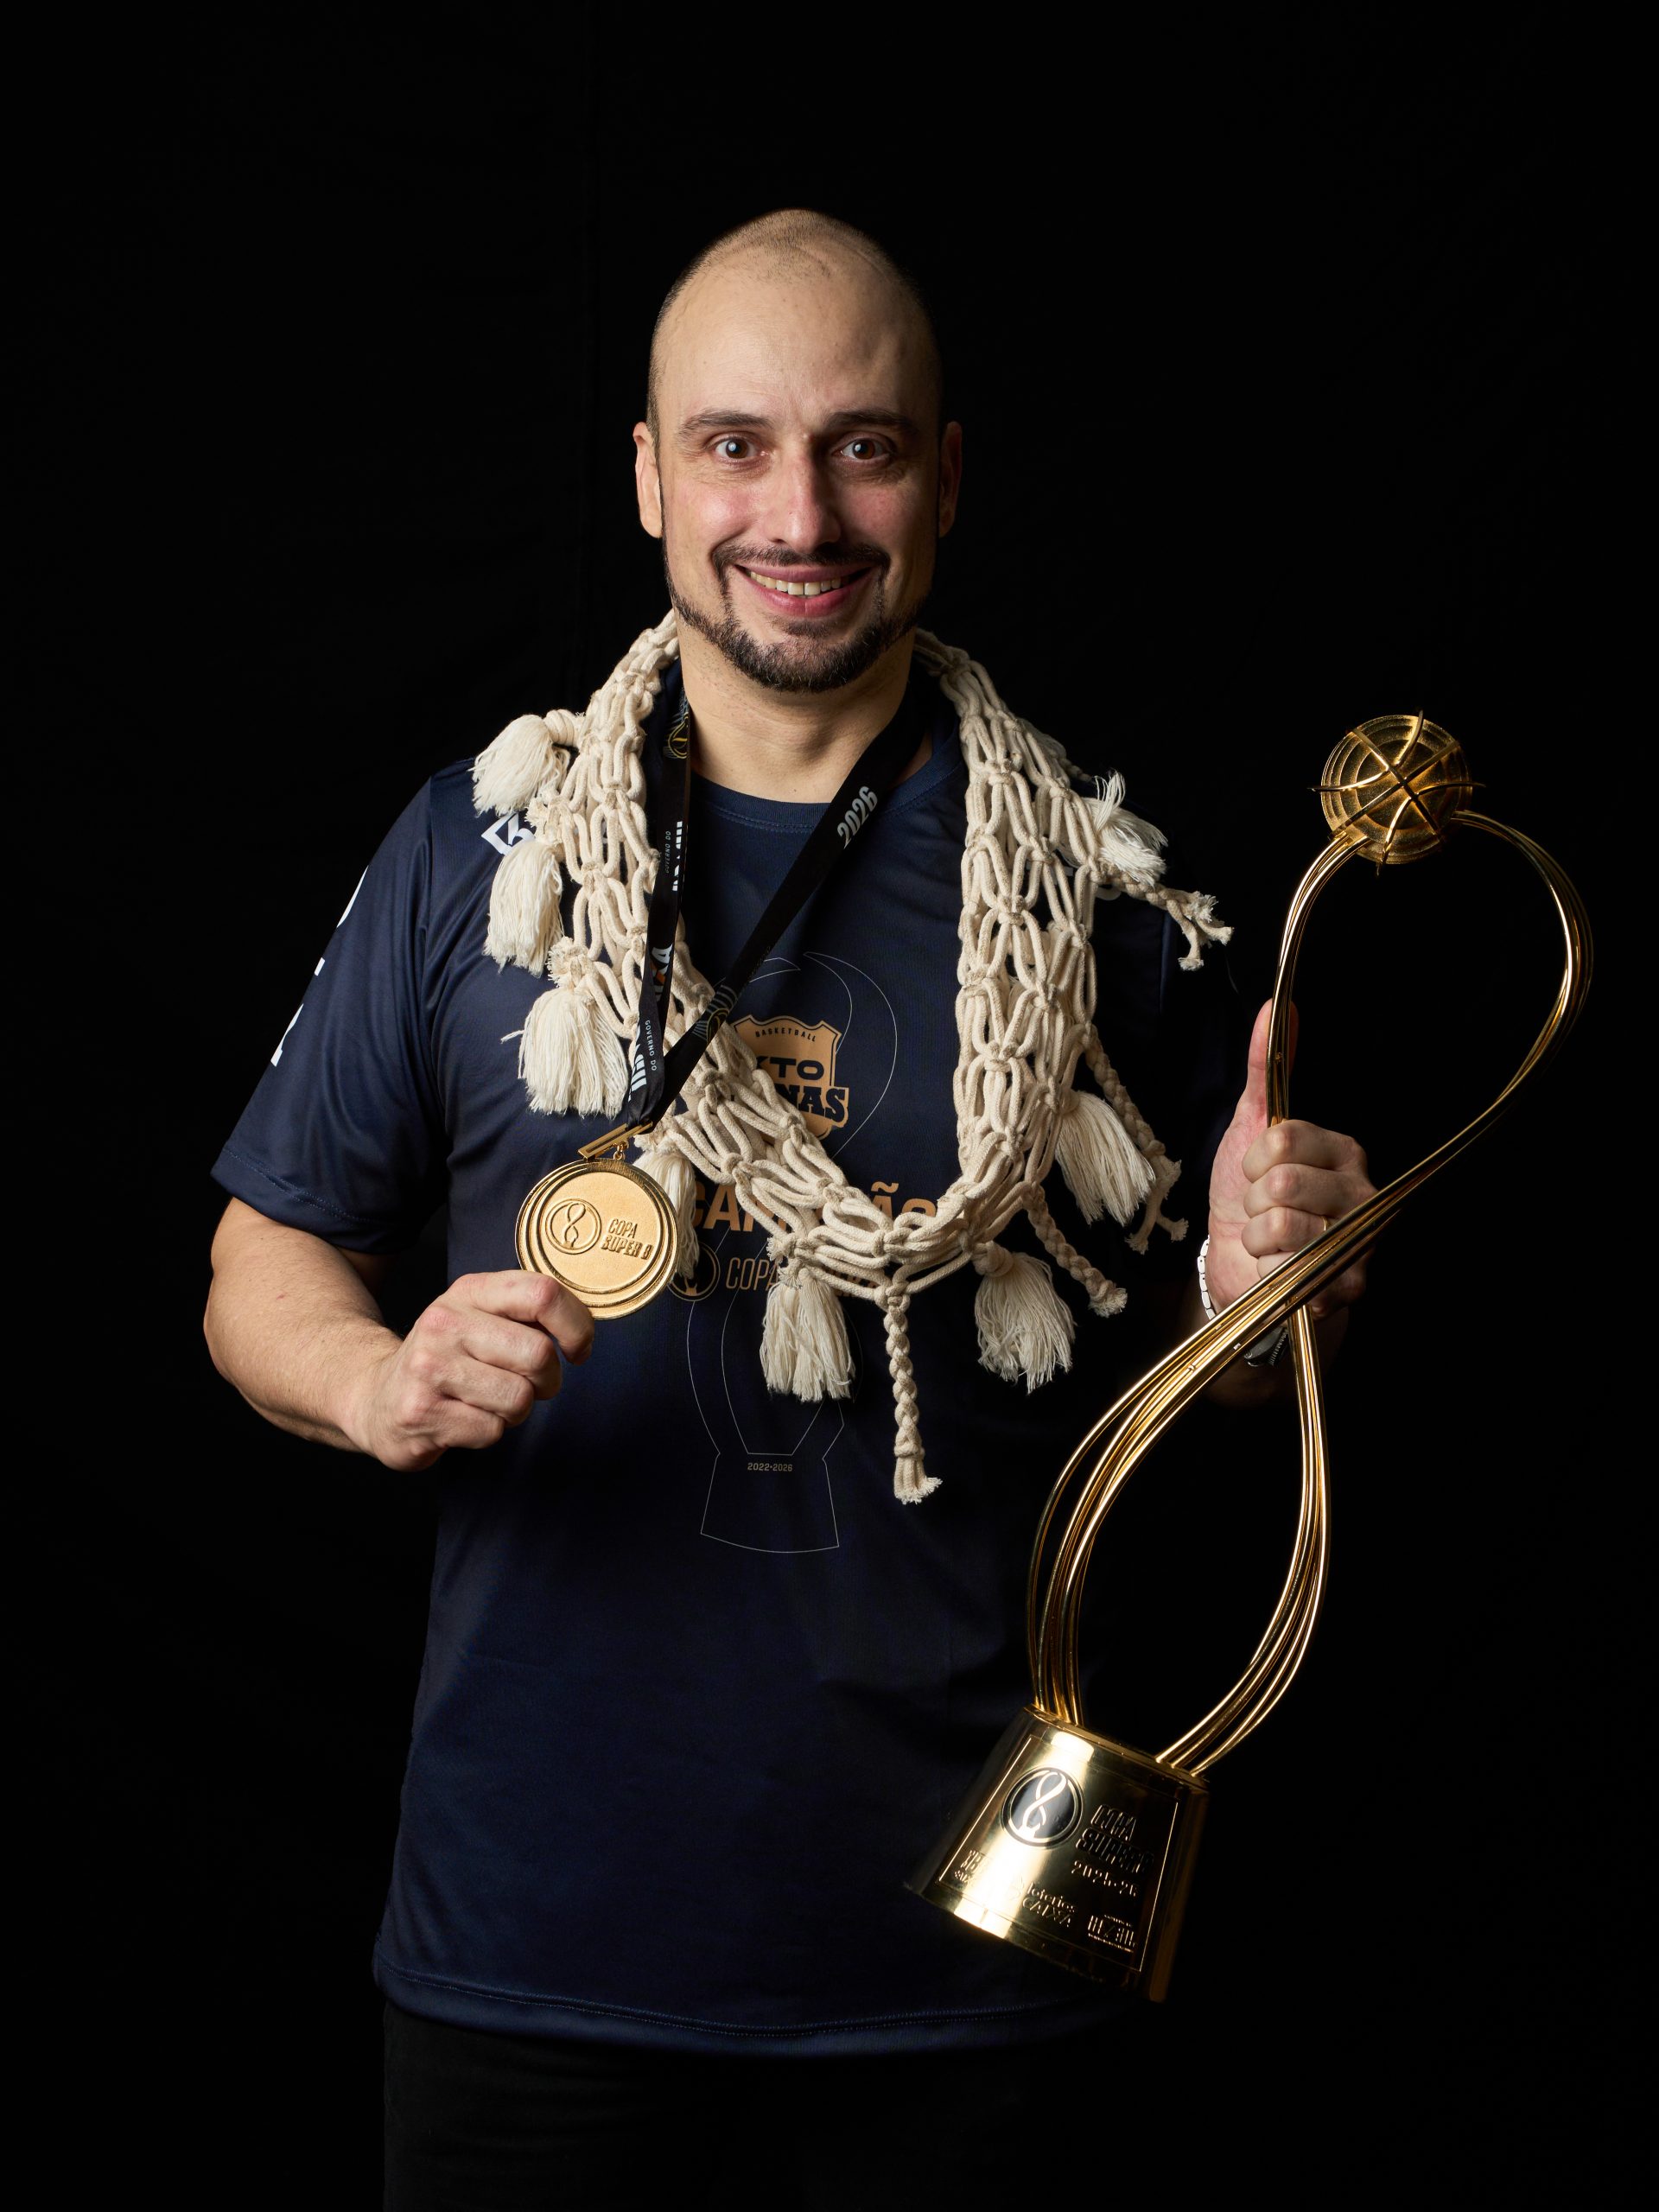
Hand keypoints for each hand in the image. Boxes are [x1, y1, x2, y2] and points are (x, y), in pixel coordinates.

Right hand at [344, 1271, 593, 1470]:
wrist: (376, 1396)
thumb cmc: (447, 1358)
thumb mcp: (480, 1317)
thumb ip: (527, 1314)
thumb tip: (583, 1329)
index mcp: (469, 1291)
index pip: (542, 1292)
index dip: (576, 1325)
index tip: (577, 1350)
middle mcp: (445, 1322)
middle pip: (538, 1355)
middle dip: (547, 1381)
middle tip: (529, 1385)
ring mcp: (429, 1367)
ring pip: (519, 1399)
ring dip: (516, 1411)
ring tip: (488, 1401)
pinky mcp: (421, 1412)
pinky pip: (492, 1431)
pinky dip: (489, 1432)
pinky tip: (463, 1419)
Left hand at [1205, 1002, 1374, 1319]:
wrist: (1243, 1270)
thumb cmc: (1248, 1199)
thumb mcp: (1250, 1128)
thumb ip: (1265, 1069)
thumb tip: (1275, 1007)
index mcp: (1342, 1150)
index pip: (1284, 1137)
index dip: (1252, 1159)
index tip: (1254, 1171)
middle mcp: (1362, 1191)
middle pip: (1284, 1182)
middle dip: (1254, 1201)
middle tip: (1262, 1211)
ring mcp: (1360, 1239)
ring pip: (1283, 1224)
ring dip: (1257, 1237)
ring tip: (1268, 1242)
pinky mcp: (1350, 1283)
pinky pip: (1291, 1269)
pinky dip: (1268, 1271)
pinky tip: (1279, 1269)